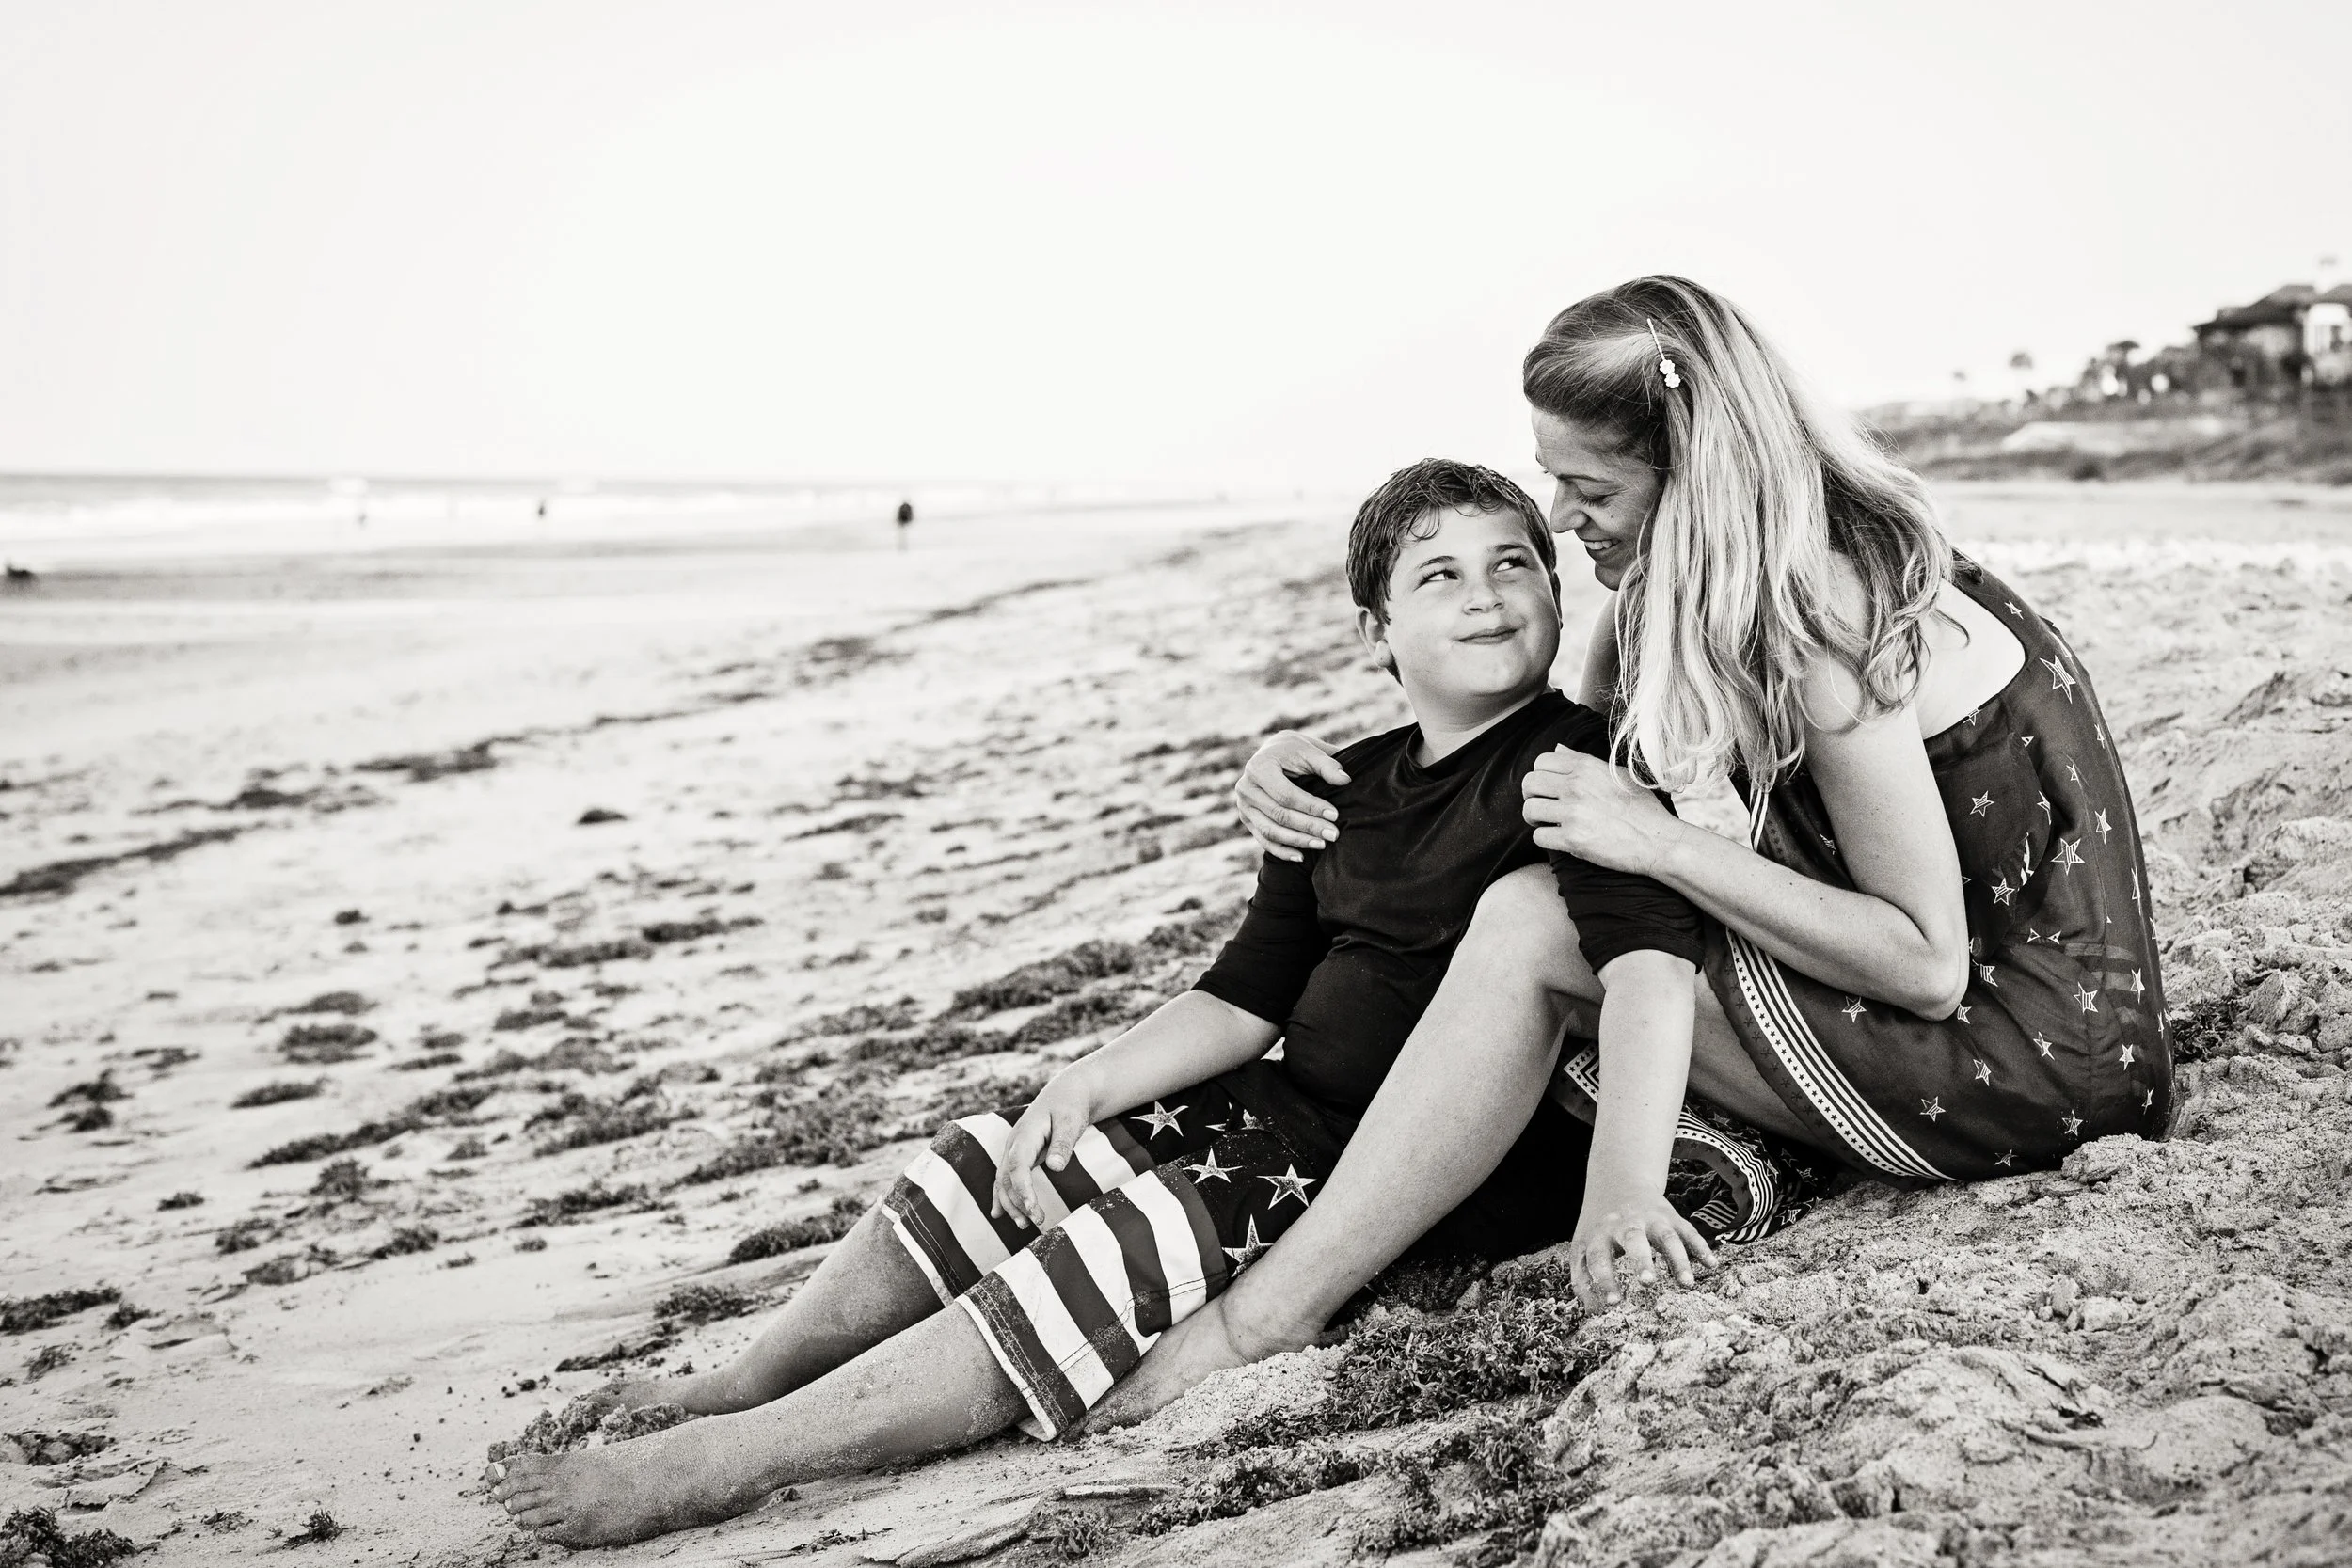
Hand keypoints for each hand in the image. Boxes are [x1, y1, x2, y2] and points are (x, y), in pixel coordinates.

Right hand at [990, 1070, 1097, 1230]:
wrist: (1066, 1092)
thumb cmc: (1070, 1106)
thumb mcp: (1071, 1122)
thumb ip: (1062, 1144)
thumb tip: (1055, 1167)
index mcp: (1025, 1134)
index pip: (1017, 1167)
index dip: (1023, 1190)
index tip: (1034, 1210)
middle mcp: (1013, 1143)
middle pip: (1006, 1178)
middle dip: (1018, 1202)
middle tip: (1037, 1221)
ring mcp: (1012, 1149)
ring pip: (1002, 1181)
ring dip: (1010, 1204)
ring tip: (1024, 1225)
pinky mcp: (1017, 1154)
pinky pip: (1004, 1178)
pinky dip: (1001, 1196)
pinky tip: (999, 1214)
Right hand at [1233, 731, 1348, 861]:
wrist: (1273, 754)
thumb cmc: (1294, 752)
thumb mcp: (1309, 750)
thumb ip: (1327, 764)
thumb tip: (1345, 780)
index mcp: (1259, 767)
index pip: (1286, 794)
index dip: (1311, 807)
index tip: (1334, 815)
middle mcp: (1246, 788)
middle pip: (1279, 815)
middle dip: (1308, 827)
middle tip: (1333, 834)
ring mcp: (1244, 806)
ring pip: (1271, 831)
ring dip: (1298, 841)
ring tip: (1322, 844)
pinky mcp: (1247, 819)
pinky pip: (1263, 840)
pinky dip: (1281, 851)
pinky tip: (1301, 856)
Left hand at [1521, 747, 1680, 875]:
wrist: (1658, 841)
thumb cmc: (1642, 809)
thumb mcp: (1617, 775)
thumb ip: (1584, 761)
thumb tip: (1557, 749)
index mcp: (1587, 767)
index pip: (1541, 762)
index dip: (1540, 776)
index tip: (1548, 789)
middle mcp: (1577, 786)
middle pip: (1530, 784)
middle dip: (1532, 797)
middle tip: (1543, 807)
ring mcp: (1574, 812)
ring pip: (1530, 810)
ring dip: (1535, 820)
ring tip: (1548, 824)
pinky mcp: (1573, 839)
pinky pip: (1539, 837)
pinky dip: (1545, 840)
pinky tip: (1559, 840)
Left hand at [1565, 1185, 1717, 1312]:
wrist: (1618, 1182)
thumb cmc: (1598, 1226)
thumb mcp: (1582, 1246)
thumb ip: (1582, 1278)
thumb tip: (1595, 1312)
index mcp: (1599, 1234)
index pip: (1598, 1257)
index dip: (1604, 1279)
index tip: (1614, 1302)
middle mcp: (1624, 1224)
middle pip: (1634, 1240)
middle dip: (1642, 1260)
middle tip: (1648, 1282)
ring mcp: (1650, 1219)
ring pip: (1666, 1237)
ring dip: (1677, 1259)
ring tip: (1686, 1284)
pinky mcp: (1671, 1217)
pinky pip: (1688, 1232)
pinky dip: (1701, 1247)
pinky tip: (1711, 1265)